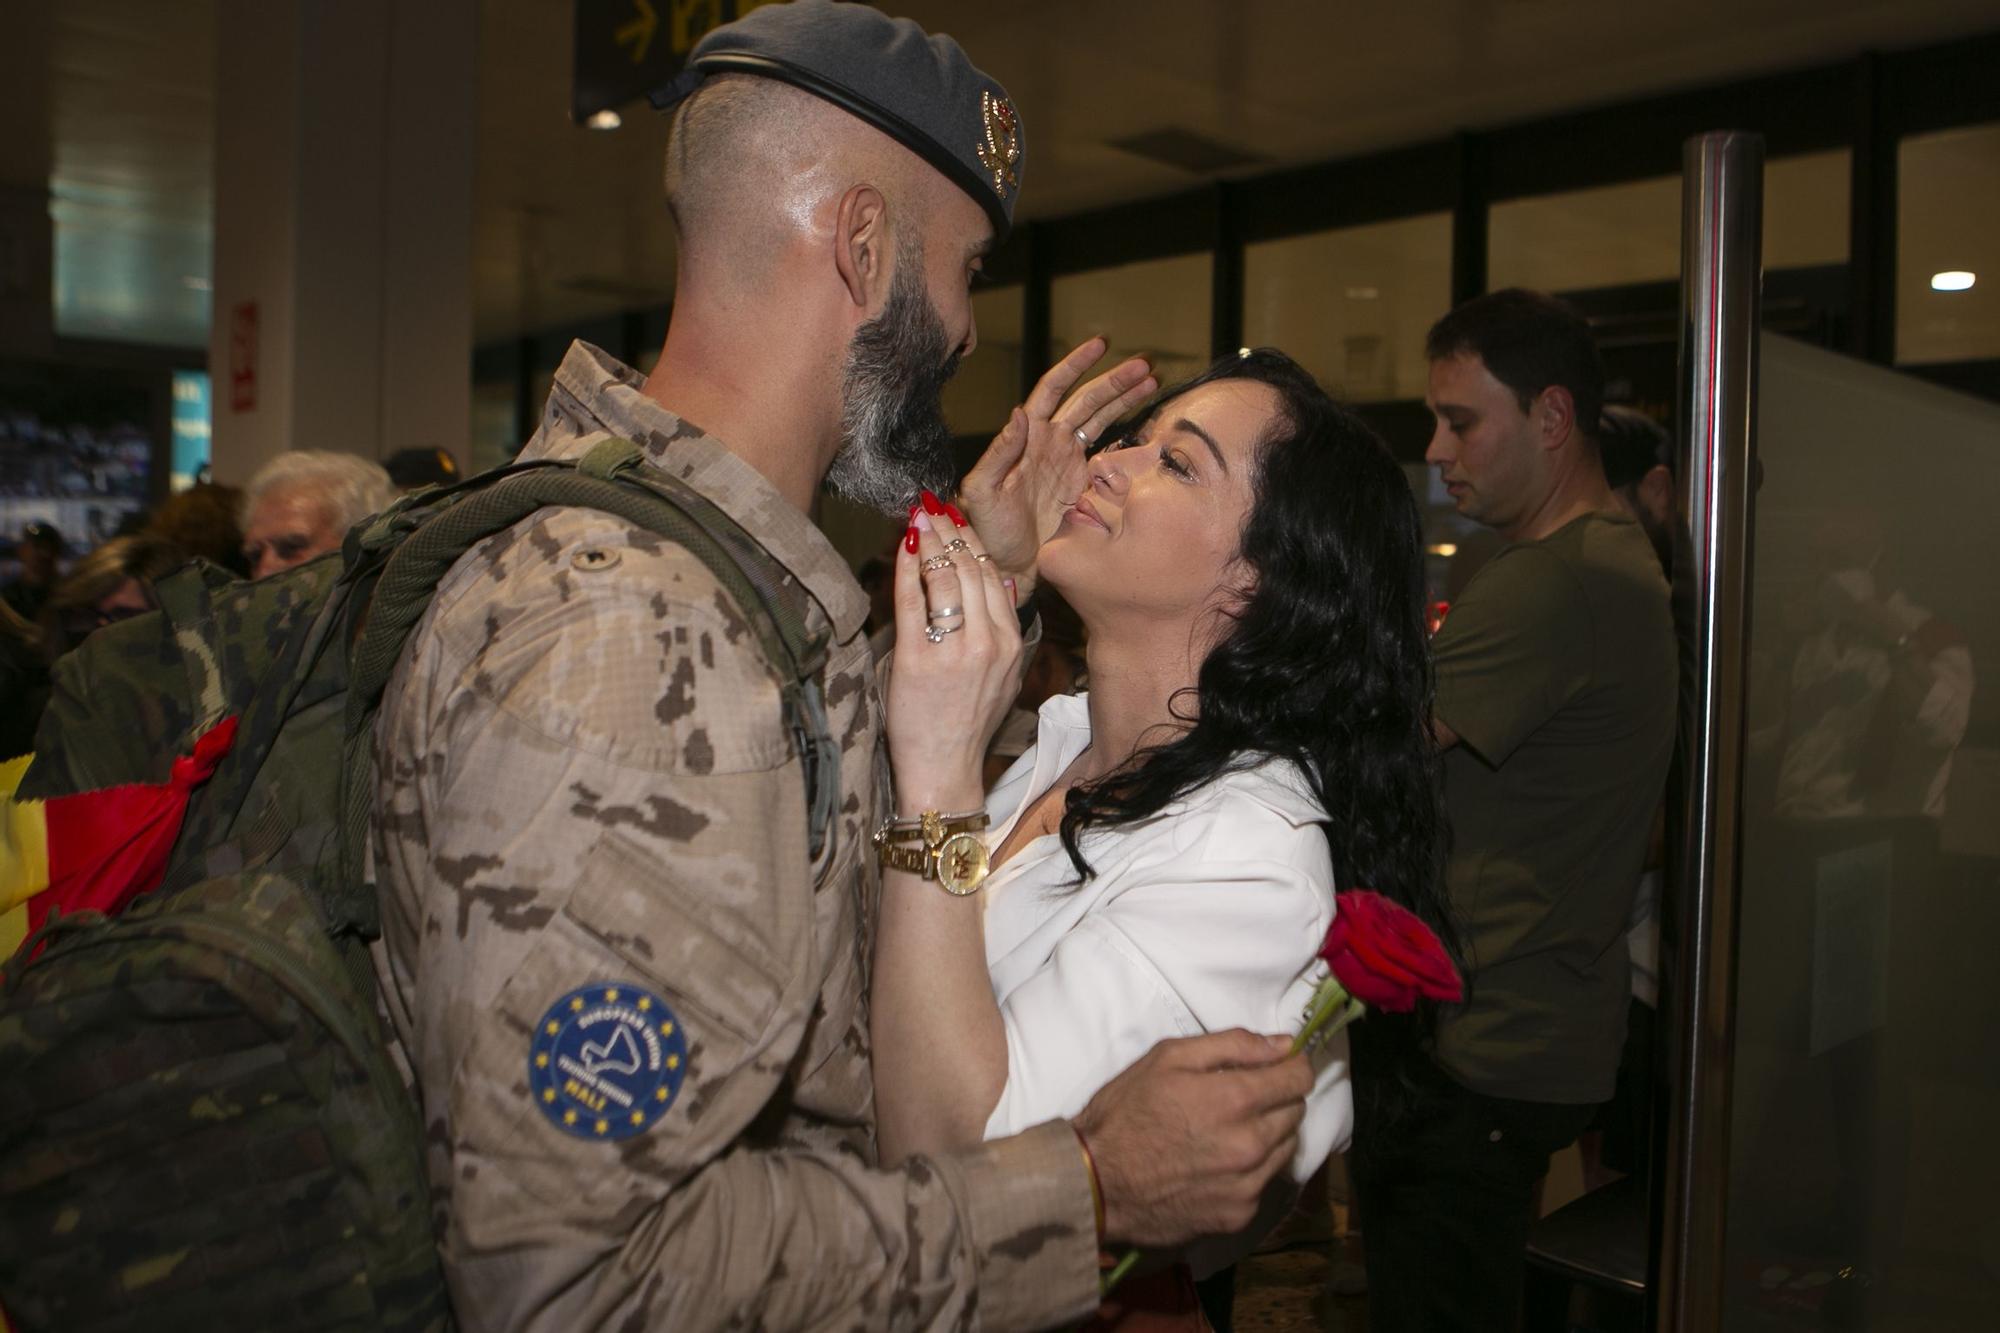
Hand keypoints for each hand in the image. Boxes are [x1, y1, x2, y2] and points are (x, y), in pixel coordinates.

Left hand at [885, 496, 1025, 812]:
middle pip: (971, 569)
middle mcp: (989, 642)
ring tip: (919, 517)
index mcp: (1011, 644)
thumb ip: (1002, 630)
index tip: (958, 519)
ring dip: (932, 539)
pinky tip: (903, 546)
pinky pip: (913, 599)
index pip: (994, 576)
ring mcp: (956, 651)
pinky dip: (907, 567)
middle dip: (951, 531)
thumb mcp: (1001, 675)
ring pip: (946, 576)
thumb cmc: (965, 723)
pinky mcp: (919, 659)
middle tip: (934, 506)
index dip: (974, 542)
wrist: (945, 769)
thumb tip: (1001, 583)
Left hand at [958, 338, 1155, 602]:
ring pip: (1101, 419)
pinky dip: (1126, 434)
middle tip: (1145, 364)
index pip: (1054, 388)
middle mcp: (1050, 441)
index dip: (1076, 365)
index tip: (1100, 346)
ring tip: (1152, 381)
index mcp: (1027, 436)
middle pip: (1087, 400)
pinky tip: (1145, 421)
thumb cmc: (987, 529)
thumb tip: (1019, 413)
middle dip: (1115, 380)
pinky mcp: (1083, 484)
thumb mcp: (983, 490)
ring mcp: (1068, 461)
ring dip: (1125, 399)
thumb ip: (1000, 452)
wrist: (1006, 565)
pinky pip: (1107, 451)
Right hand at [1075, 1030, 1311, 1247]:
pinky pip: (1265, 1182)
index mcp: (1235, 1100)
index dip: (1292, 1065)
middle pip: (1297, 1112)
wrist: (1097, 1182)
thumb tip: (1283, 1044)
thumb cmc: (1126, 1112)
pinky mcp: (1239, 1216)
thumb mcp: (1168, 1058)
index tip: (1278, 1064)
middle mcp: (1251, 1145)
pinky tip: (1218, 1163)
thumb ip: (1232, 1044)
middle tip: (1242, 1097)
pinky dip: (1252, 1169)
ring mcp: (1248, 1185)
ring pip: (1286, 1148)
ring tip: (1229, 1130)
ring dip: (1269, 1134)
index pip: (1299, 1077)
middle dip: (1278, 1097)